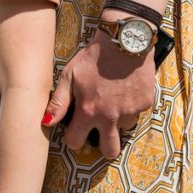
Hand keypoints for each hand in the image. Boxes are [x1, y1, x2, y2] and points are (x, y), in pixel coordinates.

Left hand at [43, 12, 156, 158]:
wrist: (123, 41)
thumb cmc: (92, 57)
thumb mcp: (69, 75)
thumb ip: (59, 102)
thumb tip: (46, 123)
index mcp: (89, 111)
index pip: (76, 142)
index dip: (73, 139)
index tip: (74, 131)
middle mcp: (111, 116)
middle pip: (110, 151)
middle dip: (103, 147)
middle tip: (100, 133)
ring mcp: (131, 111)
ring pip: (123, 128)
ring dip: (117, 120)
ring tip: (112, 100)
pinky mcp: (146, 103)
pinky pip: (136, 113)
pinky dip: (130, 106)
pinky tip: (124, 90)